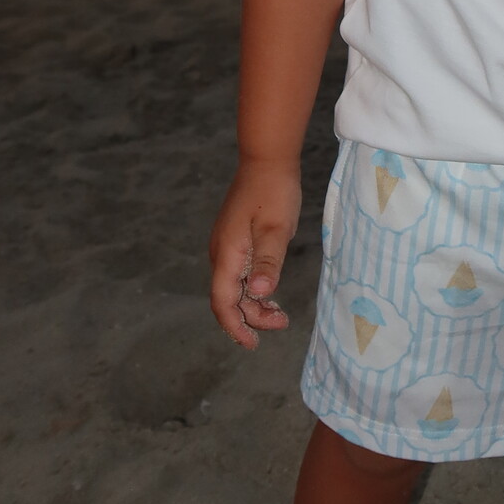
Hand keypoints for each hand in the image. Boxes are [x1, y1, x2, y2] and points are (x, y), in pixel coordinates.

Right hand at [208, 163, 301, 349]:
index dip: (235, 326)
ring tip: (280, 313)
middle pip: (228, 298)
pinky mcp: (235, 240)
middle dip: (250, 318)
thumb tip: (260, 292)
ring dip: (254, 304)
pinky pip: (239, 273)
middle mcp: (221, 254)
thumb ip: (268, 261)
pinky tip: (271, 291)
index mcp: (228, 254)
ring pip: (234, 287)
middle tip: (281, 323)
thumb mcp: (277, 228)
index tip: (252, 344)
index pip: (223, 301)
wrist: (267, 160)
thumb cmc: (274, 192)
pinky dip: (253, 288)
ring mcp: (227, 246)